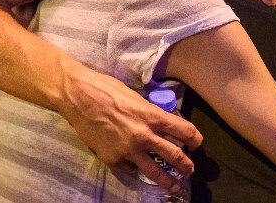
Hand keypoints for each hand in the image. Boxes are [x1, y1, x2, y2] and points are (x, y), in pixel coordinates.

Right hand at [58, 65, 201, 191]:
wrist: (79, 97)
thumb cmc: (107, 90)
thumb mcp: (136, 98)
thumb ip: (149, 113)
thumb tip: (158, 123)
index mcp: (153, 116)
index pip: (184, 131)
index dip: (194, 138)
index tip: (196, 143)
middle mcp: (144, 135)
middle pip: (174, 155)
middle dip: (186, 165)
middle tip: (190, 169)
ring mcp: (129, 150)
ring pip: (155, 171)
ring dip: (168, 180)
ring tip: (175, 185)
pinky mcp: (113, 159)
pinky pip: (130, 167)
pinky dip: (136, 168)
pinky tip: (138, 167)